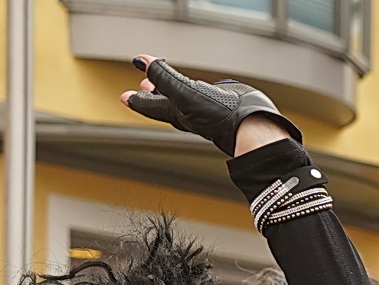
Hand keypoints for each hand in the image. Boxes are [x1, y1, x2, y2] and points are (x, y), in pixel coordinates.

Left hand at [121, 56, 299, 155]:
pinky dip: (193, 94)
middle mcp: (189, 115)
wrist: (252, 128)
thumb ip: (163, 77)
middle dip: (153, 96)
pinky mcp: (222, 110)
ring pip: (182, 103)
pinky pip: (201, 101)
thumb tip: (142, 62)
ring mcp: (206, 114)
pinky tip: (199, 92)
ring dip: (171, 94)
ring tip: (166, 87)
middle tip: (142, 88)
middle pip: (165, 105)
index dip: (137, 99)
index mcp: (176, 112)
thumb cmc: (219, 116)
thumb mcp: (183, 92)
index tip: (125, 96)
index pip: (150, 105)